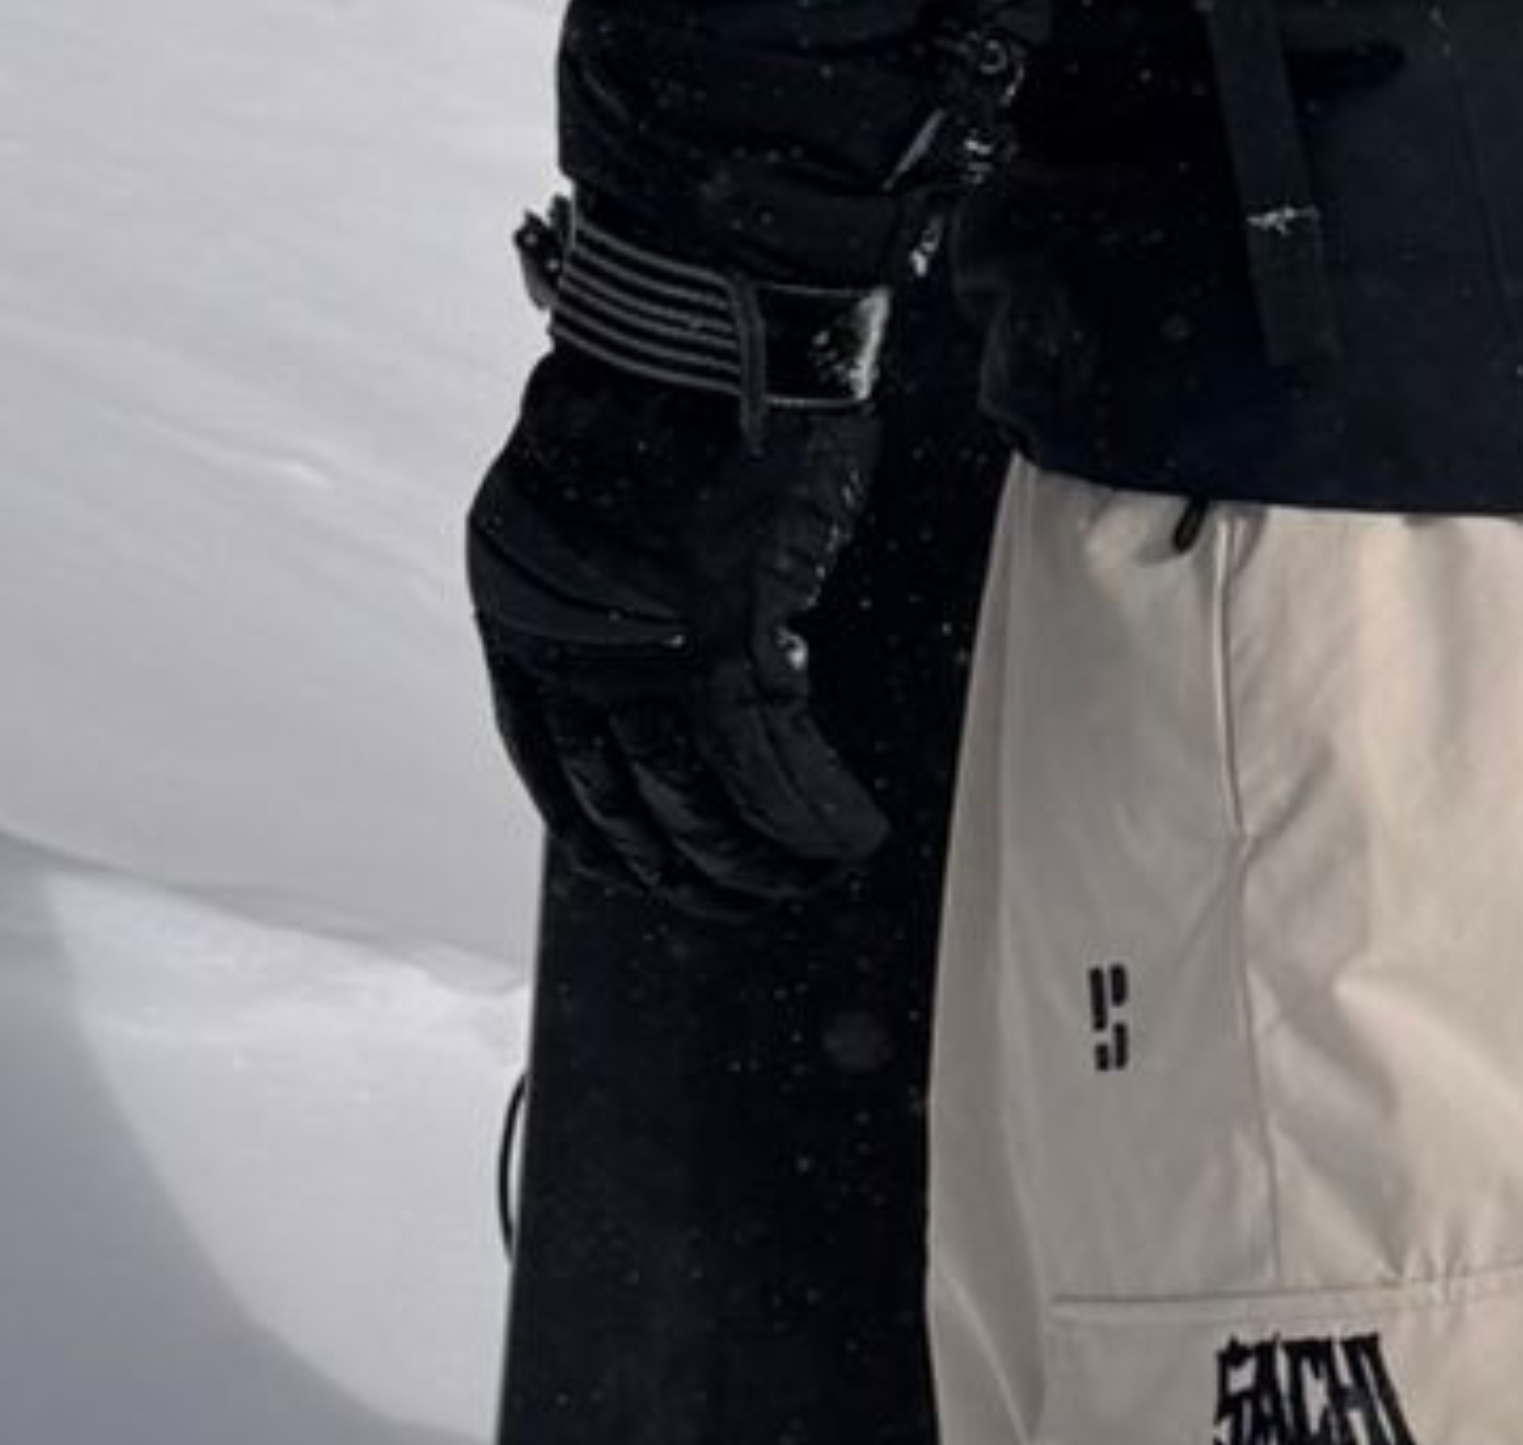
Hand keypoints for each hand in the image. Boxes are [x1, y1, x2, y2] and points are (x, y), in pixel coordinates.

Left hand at [466, 346, 888, 916]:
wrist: (696, 314)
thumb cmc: (662, 384)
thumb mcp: (599, 499)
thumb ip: (622, 593)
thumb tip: (681, 660)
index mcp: (517, 613)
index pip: (551, 771)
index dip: (608, 838)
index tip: (653, 872)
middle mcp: (563, 647)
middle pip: (629, 806)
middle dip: (695, 871)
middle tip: (751, 897)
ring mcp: (642, 650)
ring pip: (701, 808)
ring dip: (764, 860)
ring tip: (810, 874)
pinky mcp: (726, 641)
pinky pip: (772, 774)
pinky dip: (816, 822)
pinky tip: (850, 841)